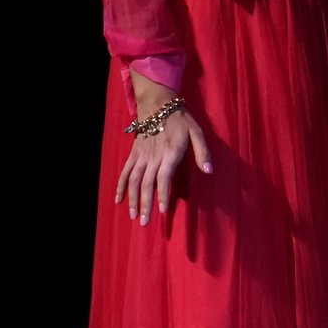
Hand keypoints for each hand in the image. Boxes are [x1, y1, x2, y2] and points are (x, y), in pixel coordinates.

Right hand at [114, 74, 210, 225]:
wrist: (157, 105)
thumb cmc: (181, 120)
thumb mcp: (197, 132)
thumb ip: (202, 152)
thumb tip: (209, 170)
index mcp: (170, 153)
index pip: (164, 178)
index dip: (162, 195)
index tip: (162, 211)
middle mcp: (153, 157)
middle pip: (147, 184)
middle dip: (145, 204)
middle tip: (144, 222)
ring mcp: (141, 156)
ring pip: (134, 181)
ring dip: (132, 199)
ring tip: (133, 216)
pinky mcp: (134, 154)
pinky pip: (125, 172)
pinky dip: (121, 186)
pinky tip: (118, 200)